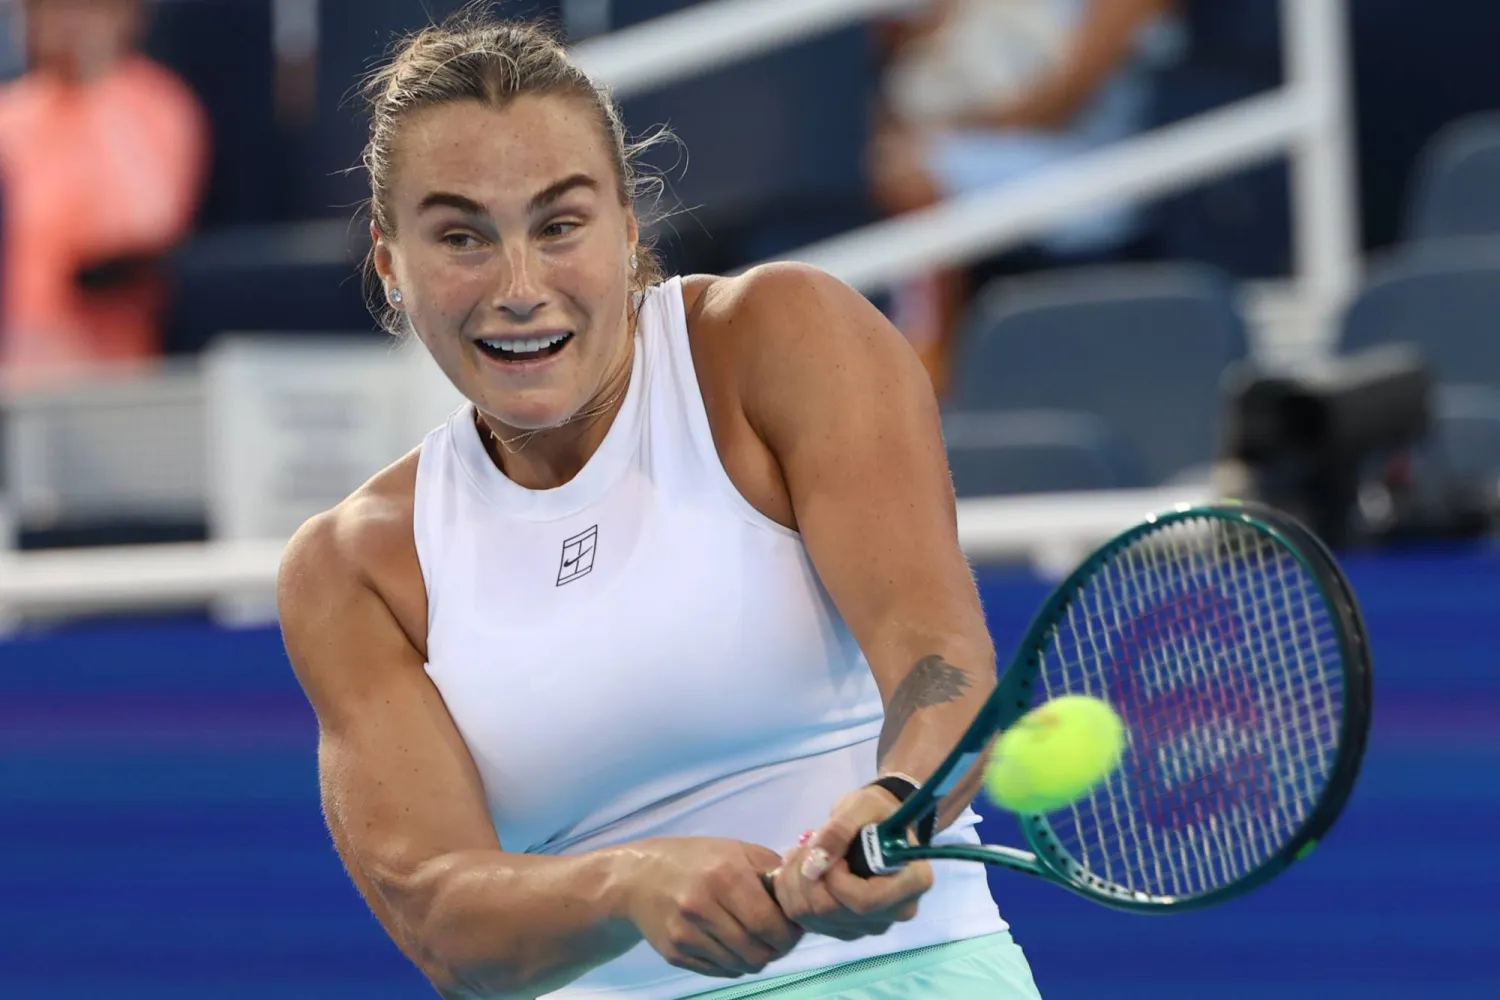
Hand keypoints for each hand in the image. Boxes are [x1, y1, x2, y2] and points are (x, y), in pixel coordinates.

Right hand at [616, 837, 803, 978]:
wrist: (640, 877)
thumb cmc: (697, 860)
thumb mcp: (736, 850)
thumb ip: (771, 871)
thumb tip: (801, 899)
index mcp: (724, 876)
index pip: (770, 924)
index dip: (789, 934)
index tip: (793, 928)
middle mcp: (703, 907)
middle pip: (758, 952)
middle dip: (776, 949)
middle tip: (777, 938)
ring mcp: (686, 934)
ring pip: (741, 965)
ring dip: (755, 957)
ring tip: (752, 938)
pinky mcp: (674, 954)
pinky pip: (720, 972)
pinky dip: (733, 963)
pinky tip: (729, 943)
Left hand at [770, 785, 933, 940]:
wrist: (874, 824)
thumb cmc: (876, 812)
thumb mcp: (861, 806)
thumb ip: (839, 830)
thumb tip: (814, 865)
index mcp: (913, 881)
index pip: (866, 901)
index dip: (836, 880)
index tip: (829, 852)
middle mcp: (896, 911)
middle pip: (834, 912)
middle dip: (807, 877)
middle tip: (805, 846)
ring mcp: (871, 925)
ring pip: (815, 918)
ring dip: (795, 883)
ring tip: (801, 853)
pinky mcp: (847, 929)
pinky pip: (807, 921)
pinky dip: (791, 894)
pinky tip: (800, 870)